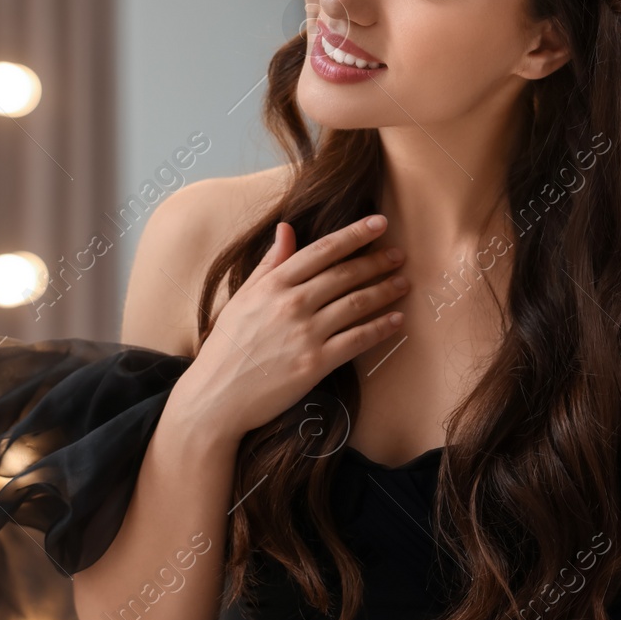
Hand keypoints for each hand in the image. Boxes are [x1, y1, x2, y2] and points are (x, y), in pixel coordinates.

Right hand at [174, 215, 409, 439]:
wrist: (216, 396)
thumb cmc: (228, 346)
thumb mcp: (243, 297)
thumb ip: (269, 264)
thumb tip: (287, 228)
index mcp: (273, 285)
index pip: (322, 250)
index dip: (354, 234)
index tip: (379, 223)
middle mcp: (291, 304)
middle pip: (344, 275)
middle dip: (377, 261)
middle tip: (399, 255)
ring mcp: (304, 334)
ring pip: (356, 304)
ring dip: (385, 291)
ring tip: (404, 283)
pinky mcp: (314, 363)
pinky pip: (357, 340)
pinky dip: (380, 328)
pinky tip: (397, 321)